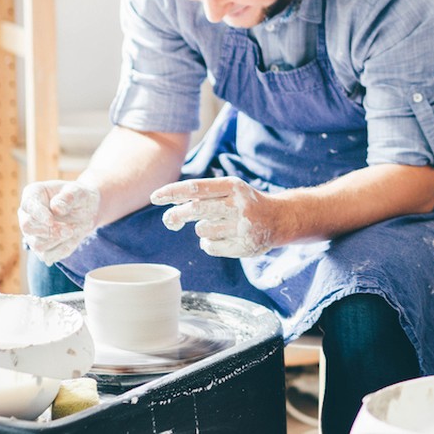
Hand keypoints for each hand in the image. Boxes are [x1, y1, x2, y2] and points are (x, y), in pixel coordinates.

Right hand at [18, 181, 99, 264]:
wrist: (87, 211)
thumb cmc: (80, 197)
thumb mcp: (79, 192)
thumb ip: (69, 196)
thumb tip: (56, 208)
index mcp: (33, 194)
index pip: (28, 206)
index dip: (38, 214)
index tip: (51, 221)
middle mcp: (27, 214)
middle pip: (28, 227)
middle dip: (50, 231)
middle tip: (70, 230)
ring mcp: (32, 233)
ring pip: (37, 244)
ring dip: (59, 241)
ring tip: (74, 231)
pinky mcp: (40, 247)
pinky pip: (46, 256)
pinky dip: (62, 250)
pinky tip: (72, 240)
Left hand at [152, 177, 276, 257]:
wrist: (280, 219)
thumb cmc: (245, 202)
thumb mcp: (230, 190)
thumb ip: (203, 196)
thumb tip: (169, 208)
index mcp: (234, 186)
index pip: (196, 188)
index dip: (172, 192)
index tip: (154, 197)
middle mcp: (240, 205)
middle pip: (196, 210)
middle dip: (177, 215)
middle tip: (170, 221)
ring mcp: (243, 227)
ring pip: (202, 230)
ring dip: (201, 230)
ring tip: (215, 226)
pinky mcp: (244, 246)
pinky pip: (210, 247)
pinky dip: (210, 243)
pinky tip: (222, 238)